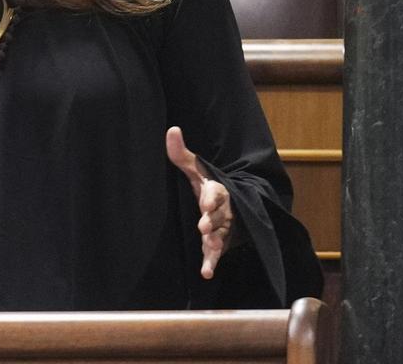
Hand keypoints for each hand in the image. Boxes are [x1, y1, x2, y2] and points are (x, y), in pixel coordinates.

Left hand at [166, 125, 232, 279]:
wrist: (231, 204)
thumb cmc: (206, 185)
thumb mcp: (196, 169)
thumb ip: (182, 154)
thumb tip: (172, 129)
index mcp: (217, 190)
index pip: (216, 192)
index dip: (212, 197)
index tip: (205, 201)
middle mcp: (224, 210)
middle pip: (220, 215)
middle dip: (212, 220)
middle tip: (203, 225)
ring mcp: (223, 228)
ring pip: (221, 234)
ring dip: (215, 241)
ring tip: (211, 246)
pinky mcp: (219, 243)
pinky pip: (216, 254)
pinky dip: (212, 263)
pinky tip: (206, 273)